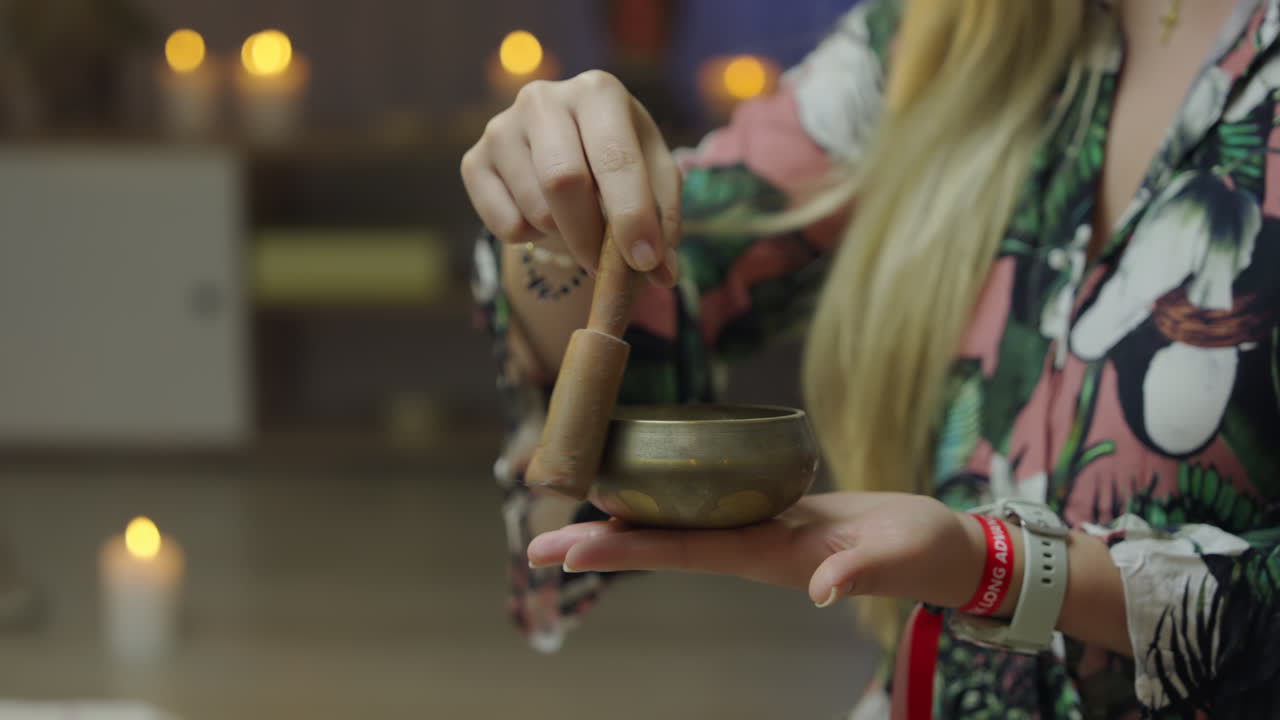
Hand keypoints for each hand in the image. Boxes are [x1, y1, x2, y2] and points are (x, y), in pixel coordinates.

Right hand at [460, 70, 680, 286]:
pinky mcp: (474, 161)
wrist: (567, 147)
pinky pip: (505, 224)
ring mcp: (501, 128)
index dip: (632, 215)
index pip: (614, 158)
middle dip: (591, 237)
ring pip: (536, 210)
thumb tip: (663, 274)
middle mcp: (543, 99)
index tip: (645, 261)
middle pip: (563, 181)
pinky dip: (532, 238)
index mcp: (597, 92)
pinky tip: (543, 215)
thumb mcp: (654, 178)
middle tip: (607, 267)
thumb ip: (663, 220)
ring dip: (564, 237)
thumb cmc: (619, 159)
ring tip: (579, 225)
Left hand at [527, 492, 991, 607]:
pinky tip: (647, 488)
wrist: (937, 550)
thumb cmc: (919, 553)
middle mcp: (752, 547)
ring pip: (681, 527)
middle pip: (664, 545)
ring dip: (628, 523)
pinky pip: (709, 507)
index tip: (571, 549)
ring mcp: (760, 532)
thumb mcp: (894, 558)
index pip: (684, 552)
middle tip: (539, 543)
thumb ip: (858, 571)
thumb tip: (821, 589)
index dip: (627, 549)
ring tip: (575, 515)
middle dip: (603, 543)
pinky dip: (670, 500)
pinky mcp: (774, 513)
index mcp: (771, 556)